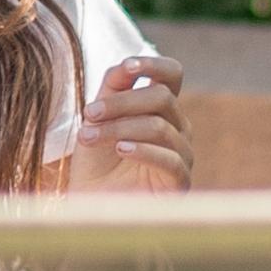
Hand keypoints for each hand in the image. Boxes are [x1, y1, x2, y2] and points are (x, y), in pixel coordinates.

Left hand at [67, 54, 190, 192]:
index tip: (129, 66)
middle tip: (88, 113)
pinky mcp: (180, 182)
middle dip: (120, 102)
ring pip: (159, 127)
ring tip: (88, 137)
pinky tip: (120, 150)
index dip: (155, 64)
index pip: (173, 74)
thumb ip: (112, 88)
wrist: (91, 206)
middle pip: (162, 97)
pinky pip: (170, 160)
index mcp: (161, 107)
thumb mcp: (98, 119)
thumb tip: (127, 64)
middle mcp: (178, 127)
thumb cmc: (96, 161)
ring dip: (119, 128)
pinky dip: (143, 151)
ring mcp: (182, 154)